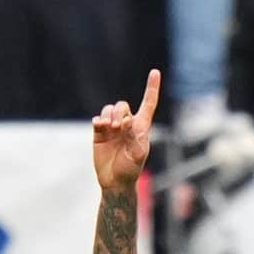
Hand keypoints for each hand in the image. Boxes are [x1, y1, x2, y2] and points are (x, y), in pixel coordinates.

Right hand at [91, 68, 160, 192]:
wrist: (114, 181)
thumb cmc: (130, 170)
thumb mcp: (137, 154)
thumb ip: (134, 136)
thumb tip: (127, 120)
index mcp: (141, 128)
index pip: (148, 104)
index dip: (151, 88)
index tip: (155, 72)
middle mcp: (127, 125)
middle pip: (123, 106)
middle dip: (119, 112)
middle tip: (118, 127)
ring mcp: (112, 128)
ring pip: (109, 109)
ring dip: (109, 115)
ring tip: (109, 128)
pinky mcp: (99, 133)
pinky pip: (98, 118)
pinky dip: (98, 120)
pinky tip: (100, 127)